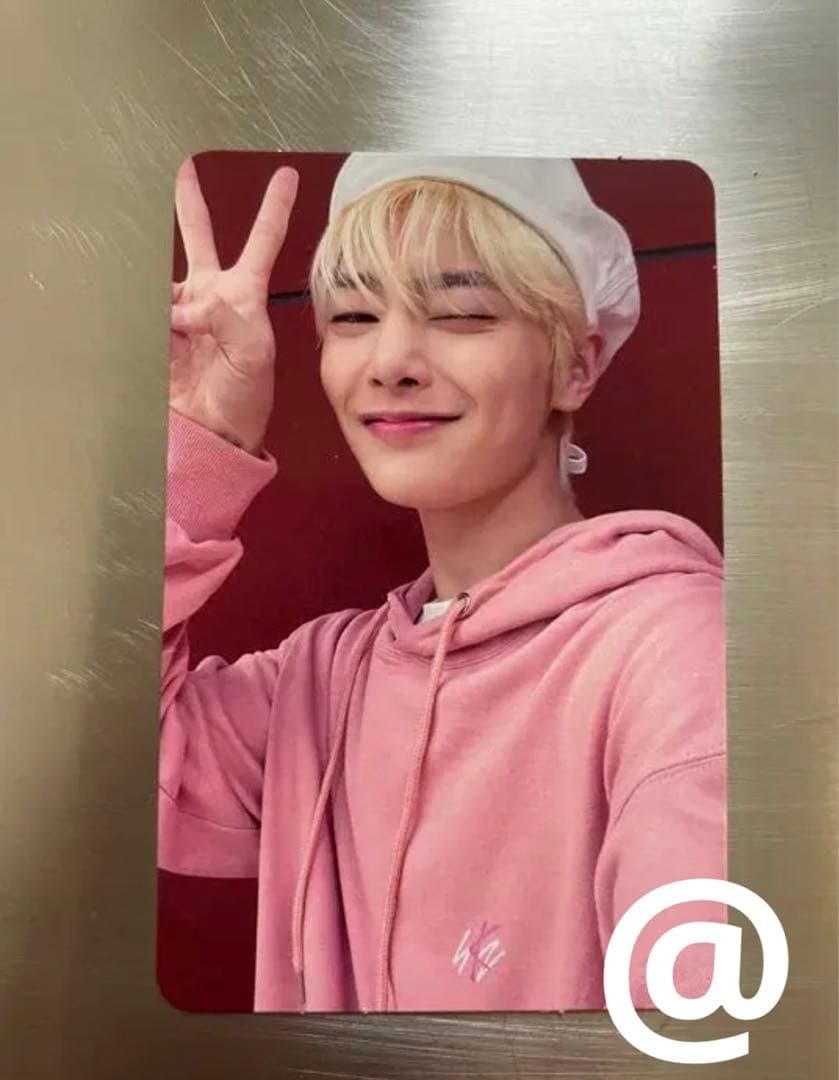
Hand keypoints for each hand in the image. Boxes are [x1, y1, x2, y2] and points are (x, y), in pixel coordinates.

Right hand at [169, 158, 299, 453]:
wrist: (214, 432)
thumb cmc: (246, 398)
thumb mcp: (252, 354)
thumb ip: (224, 316)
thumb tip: (183, 304)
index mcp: (246, 296)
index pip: (263, 242)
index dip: (274, 208)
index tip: (286, 176)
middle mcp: (213, 297)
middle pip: (201, 239)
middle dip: (190, 203)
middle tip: (183, 165)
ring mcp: (182, 313)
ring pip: (164, 281)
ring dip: (161, 296)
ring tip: (177, 331)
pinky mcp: (157, 331)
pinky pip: (146, 310)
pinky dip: (147, 320)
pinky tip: (162, 338)